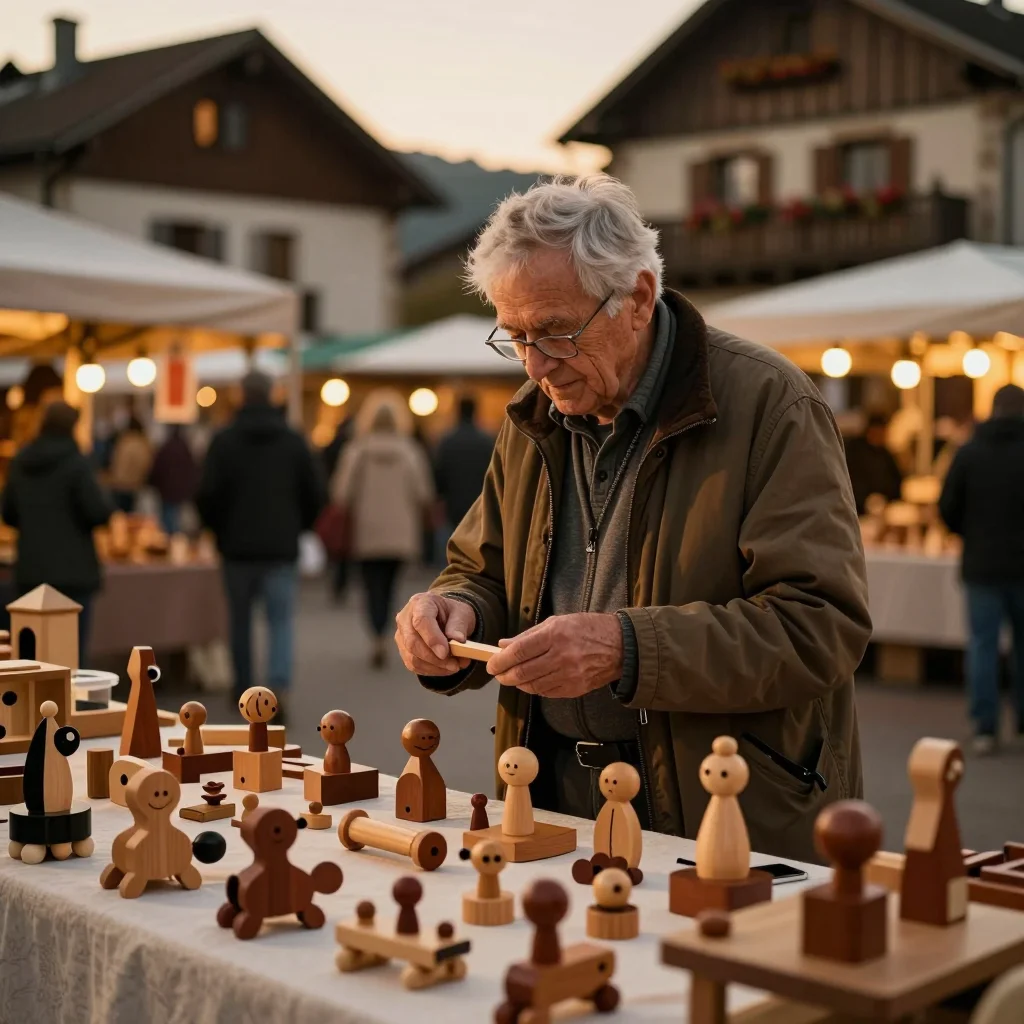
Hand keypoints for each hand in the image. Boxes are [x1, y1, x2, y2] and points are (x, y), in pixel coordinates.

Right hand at [395, 592, 475, 675]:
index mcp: (421, 602)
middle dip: (434, 658)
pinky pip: (414, 665)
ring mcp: (401, 635)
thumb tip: (458, 641)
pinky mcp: (403, 650)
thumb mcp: (462, 613)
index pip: (421, 621)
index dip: (432, 638)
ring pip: (412, 657)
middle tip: (455, 665)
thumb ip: (459, 626)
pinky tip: (446, 668)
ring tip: (455, 666)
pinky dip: (432, 670)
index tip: (445, 652)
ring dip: (435, 666)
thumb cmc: (453, 613)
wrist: (445, 618)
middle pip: (412, 642)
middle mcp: (405, 618)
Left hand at [486, 613, 623, 697]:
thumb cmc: (588, 629)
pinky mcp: (575, 689)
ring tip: (513, 678)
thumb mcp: (558, 622)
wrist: (621, 646)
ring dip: (519, 684)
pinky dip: (535, 689)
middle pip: (523, 672)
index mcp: (555, 635)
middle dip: (505, 675)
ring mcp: (569, 675)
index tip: (491, 664)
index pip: (519, 652)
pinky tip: (531, 682)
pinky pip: (547, 693)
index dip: (500, 660)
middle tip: (498, 674)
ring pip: (533, 686)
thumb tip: (504, 645)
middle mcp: (561, 657)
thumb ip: (529, 635)